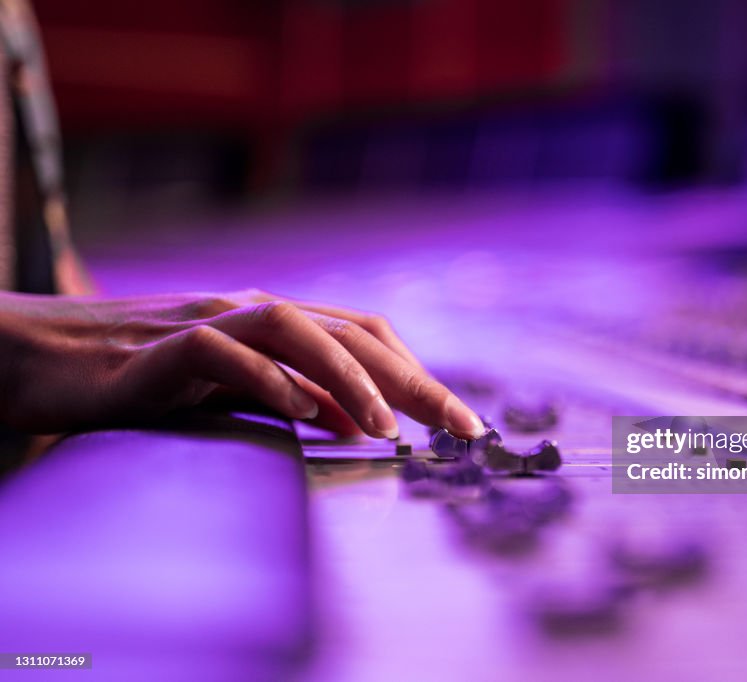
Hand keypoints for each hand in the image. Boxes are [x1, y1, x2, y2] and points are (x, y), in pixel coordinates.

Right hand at [0, 289, 485, 438]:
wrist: (46, 357)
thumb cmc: (145, 377)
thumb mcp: (237, 391)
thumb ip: (297, 397)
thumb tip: (362, 425)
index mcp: (275, 321)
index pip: (365, 335)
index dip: (418, 372)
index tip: (459, 422)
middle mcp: (252, 310)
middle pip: (351, 332)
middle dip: (414, 380)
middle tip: (461, 428)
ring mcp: (209, 321)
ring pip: (296, 327)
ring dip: (351, 378)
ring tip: (389, 430)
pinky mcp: (162, 347)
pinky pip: (224, 354)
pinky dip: (269, 380)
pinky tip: (301, 415)